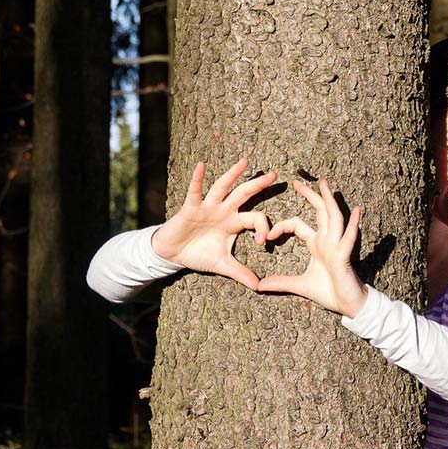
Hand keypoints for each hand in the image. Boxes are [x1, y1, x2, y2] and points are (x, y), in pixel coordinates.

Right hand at [151, 157, 275, 289]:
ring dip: (233, 174)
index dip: (264, 228)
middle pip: (244, 195)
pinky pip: (195, 191)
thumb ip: (241, 273)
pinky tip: (201, 165)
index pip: (256, 218)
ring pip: (223, 187)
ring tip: (245, 161)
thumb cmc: (198, 255)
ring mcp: (208, 207)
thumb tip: (259, 287)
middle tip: (275, 174)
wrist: (172, 255)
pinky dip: (198, 179)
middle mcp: (224, 210)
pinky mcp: (191, 207)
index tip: (264, 242)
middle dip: (259, 185)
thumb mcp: (222, 266)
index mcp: (235, 223)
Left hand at [256, 178, 367, 317]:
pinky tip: (356, 211)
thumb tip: (259, 286)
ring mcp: (337, 246)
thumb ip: (281, 282)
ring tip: (325, 185)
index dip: (282, 226)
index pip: (298, 225)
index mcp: (317, 244)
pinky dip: (352, 225)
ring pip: (334, 218)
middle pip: (319, 212)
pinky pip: (348, 238)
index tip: (267, 235)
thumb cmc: (328, 292)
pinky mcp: (344, 256)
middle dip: (310, 195)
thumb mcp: (299, 285)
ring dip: (329, 201)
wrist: (348, 305)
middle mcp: (328, 240)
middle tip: (298, 181)